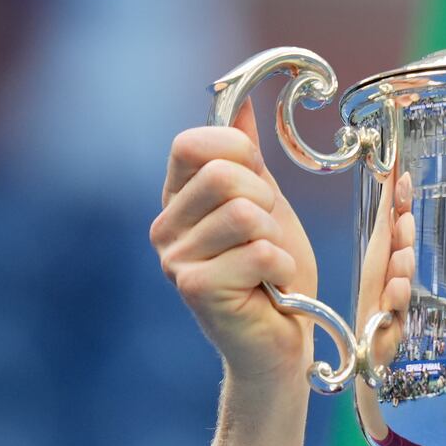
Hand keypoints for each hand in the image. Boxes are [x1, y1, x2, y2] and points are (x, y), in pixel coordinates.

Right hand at [150, 98, 317, 385]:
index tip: (259, 186)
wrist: (281, 342)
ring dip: (275, 239)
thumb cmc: (274, 276)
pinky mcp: (194, 288)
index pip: (195, 144)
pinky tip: (270, 287)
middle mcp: (164, 227)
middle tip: (267, 239)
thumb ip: (249, 159)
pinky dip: (280, 268)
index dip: (239, 155)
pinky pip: (258, 251)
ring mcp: (175, 259)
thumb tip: (239, 102)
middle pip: (223, 175)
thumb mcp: (268, 206)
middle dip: (266, 204)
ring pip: (244, 213)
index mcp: (178, 200)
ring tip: (268, 265)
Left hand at [354, 162, 415, 368]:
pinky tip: (395, 288)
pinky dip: (396, 300)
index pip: (394, 223)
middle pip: (403, 250)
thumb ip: (388, 228)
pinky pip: (395, 312)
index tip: (402, 173)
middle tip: (404, 216)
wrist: (369, 354)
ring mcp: (397, 303)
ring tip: (401, 256)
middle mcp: (395, 276)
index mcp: (386, 258)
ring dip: (403, 267)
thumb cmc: (374, 307)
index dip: (399, 199)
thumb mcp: (377, 267)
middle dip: (406, 234)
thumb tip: (394, 189)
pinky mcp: (394, 328)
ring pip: (401, 280)